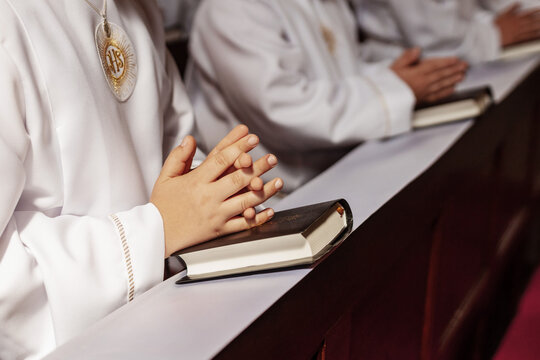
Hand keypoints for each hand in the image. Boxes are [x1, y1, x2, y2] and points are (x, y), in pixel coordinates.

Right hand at [151, 132, 282, 256]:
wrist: (156, 235)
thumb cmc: (162, 205)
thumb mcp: (165, 177)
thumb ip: (178, 157)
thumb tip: (190, 138)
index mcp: (196, 181)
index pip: (222, 159)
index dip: (239, 146)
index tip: (252, 137)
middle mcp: (208, 197)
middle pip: (239, 178)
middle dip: (258, 167)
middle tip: (272, 158)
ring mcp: (216, 214)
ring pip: (246, 201)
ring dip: (265, 191)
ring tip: (278, 182)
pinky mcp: (219, 230)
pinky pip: (243, 225)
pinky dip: (258, 218)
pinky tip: (269, 210)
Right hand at [391, 48, 467, 102]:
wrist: (383, 101)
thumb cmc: (387, 84)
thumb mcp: (393, 67)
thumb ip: (406, 58)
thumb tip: (417, 50)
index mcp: (416, 73)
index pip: (435, 66)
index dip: (447, 62)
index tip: (456, 59)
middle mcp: (422, 83)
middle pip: (441, 75)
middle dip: (454, 70)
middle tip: (465, 66)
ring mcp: (423, 92)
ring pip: (442, 85)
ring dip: (453, 80)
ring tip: (462, 76)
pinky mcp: (422, 100)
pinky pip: (437, 96)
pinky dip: (446, 92)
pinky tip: (452, 89)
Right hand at [496, 3, 539, 46]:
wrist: (490, 35)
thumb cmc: (495, 25)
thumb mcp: (502, 14)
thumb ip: (512, 8)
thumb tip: (518, 3)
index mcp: (515, 17)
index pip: (528, 13)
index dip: (535, 11)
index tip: (539, 10)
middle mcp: (518, 24)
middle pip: (532, 21)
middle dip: (539, 19)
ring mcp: (518, 32)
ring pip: (531, 29)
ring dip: (538, 27)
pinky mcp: (516, 39)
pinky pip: (527, 37)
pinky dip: (533, 36)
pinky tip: (537, 35)